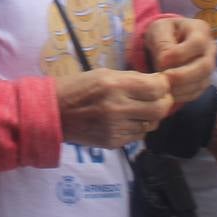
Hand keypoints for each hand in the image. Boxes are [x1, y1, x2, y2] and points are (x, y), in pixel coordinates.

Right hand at [55, 69, 173, 147]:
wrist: (53, 112)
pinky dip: (137, 127)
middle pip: (160, 109)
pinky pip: (138, 136)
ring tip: (139, 109)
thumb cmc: (78, 87)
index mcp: (115, 85)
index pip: (157, 88)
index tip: (161, 83)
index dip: (164, 85)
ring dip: (150, 116)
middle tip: (159, 98)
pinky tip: (126, 120)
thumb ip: (131, 79)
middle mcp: (118, 108)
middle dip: (164, 102)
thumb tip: (158, 83)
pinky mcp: (113, 142)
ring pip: (151, 125)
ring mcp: (116, 128)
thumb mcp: (103, 74)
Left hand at [144, 17, 216, 102]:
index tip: (162, 60)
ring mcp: (210, 65)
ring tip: (164, 87)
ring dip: (182, 87)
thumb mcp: (158, 29)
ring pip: (203, 81)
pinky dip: (183, 95)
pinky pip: (198, 91)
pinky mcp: (204, 80)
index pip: (197, 43)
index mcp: (200, 29)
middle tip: (165, 78)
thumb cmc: (163, 32)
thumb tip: (165, 63)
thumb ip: (162, 43)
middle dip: (184, 75)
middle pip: (205, 66)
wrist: (165, 42)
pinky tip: (169, 93)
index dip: (180, 54)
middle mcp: (210, 48)